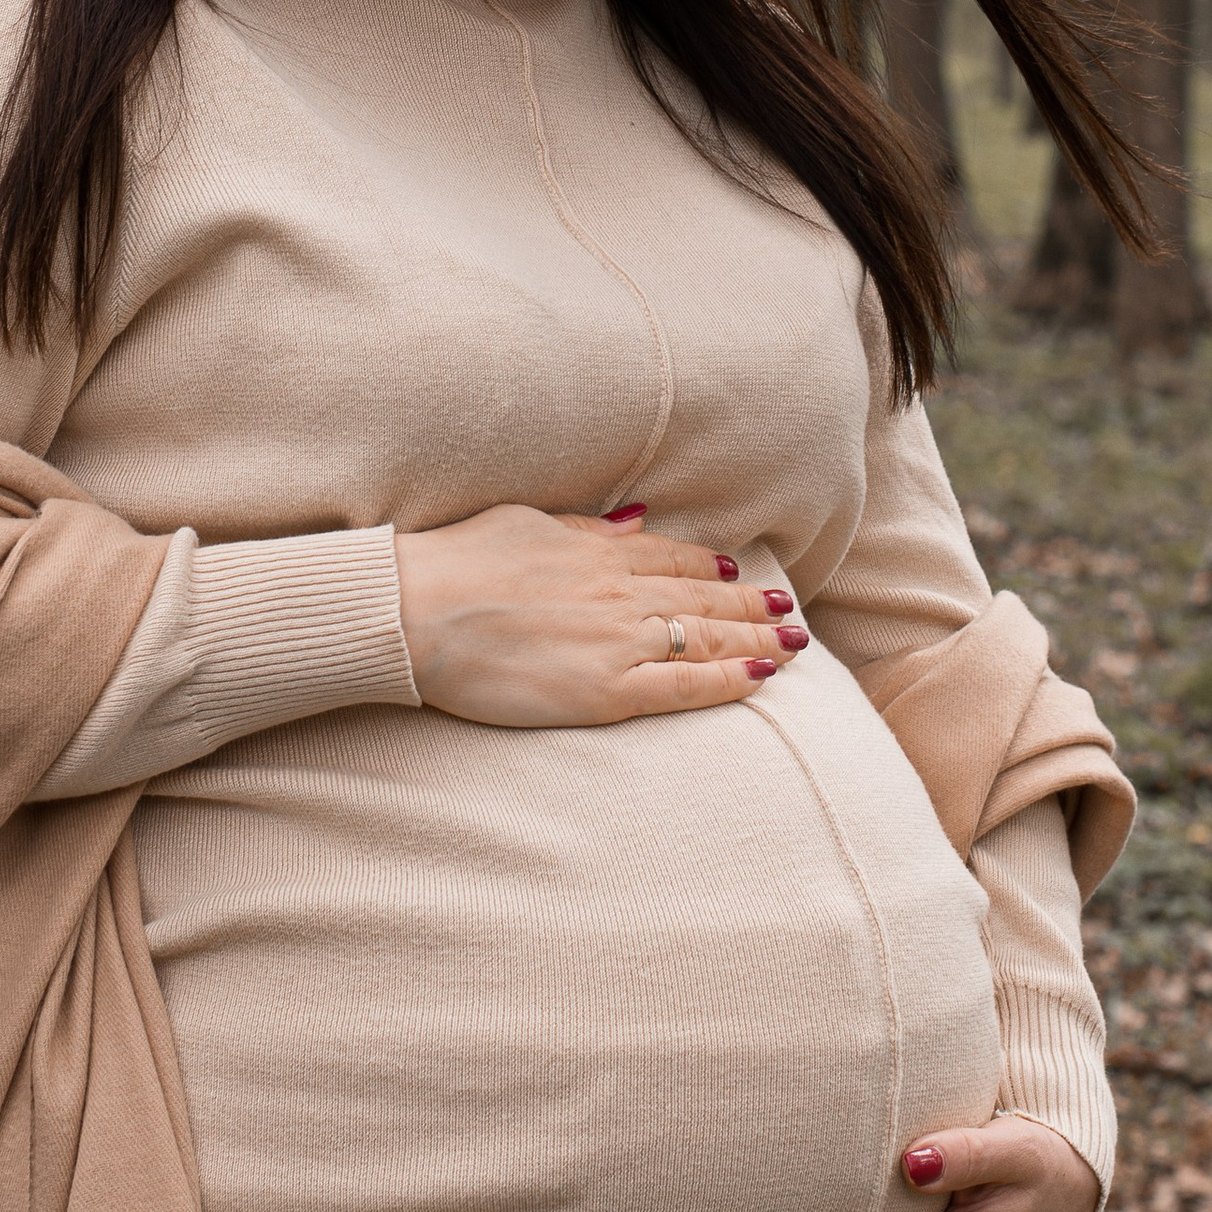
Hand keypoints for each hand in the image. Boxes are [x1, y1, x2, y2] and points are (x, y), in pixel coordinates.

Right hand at [393, 504, 809, 727]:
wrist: (419, 609)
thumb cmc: (458, 562)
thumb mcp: (528, 523)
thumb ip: (587, 527)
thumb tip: (636, 520)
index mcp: (599, 551)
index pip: (675, 558)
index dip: (713, 565)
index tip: (741, 571)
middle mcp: (621, 593)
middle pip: (704, 598)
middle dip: (752, 605)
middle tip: (788, 613)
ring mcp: (619, 641)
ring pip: (707, 640)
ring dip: (756, 640)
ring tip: (792, 644)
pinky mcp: (606, 690)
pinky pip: (684, 687)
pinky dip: (727, 681)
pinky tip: (758, 678)